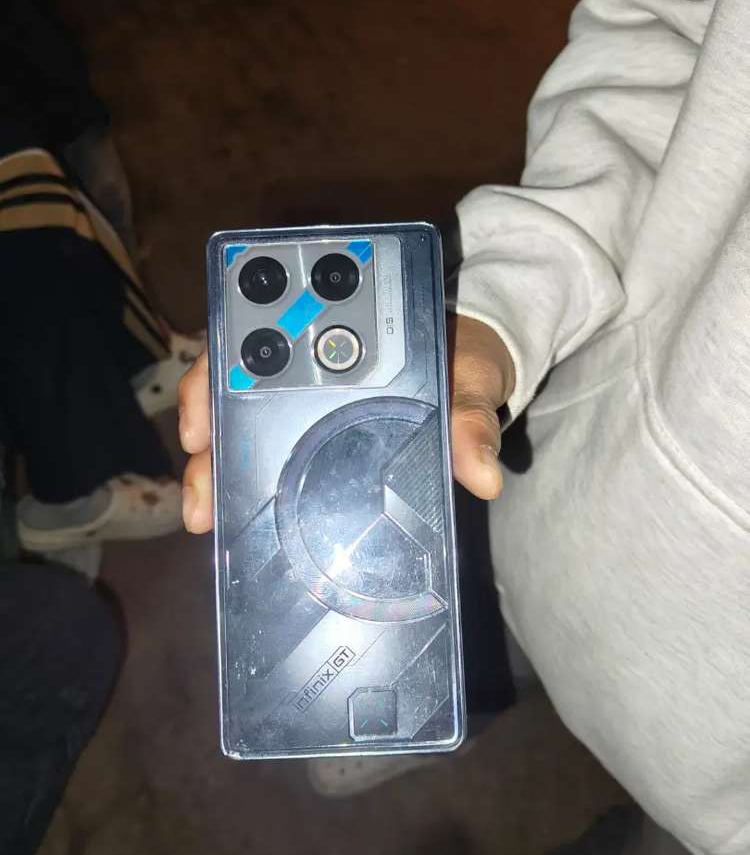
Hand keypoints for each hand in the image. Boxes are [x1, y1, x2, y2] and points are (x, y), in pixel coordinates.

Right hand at [177, 315, 516, 530]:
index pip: (254, 341)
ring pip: (241, 425)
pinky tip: (231, 520)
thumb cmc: (467, 357)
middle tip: (199, 494)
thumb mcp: (471, 381)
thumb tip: (483, 475)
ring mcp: (306, 400)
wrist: (477, 369)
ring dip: (216, 468)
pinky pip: (268, 453)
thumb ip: (471, 419)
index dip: (215, 376)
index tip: (203, 422)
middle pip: (230, 390)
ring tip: (205, 518)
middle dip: (205, 439)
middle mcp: (308, 363)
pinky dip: (245, 482)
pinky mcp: (315, 433)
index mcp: (336, 334)